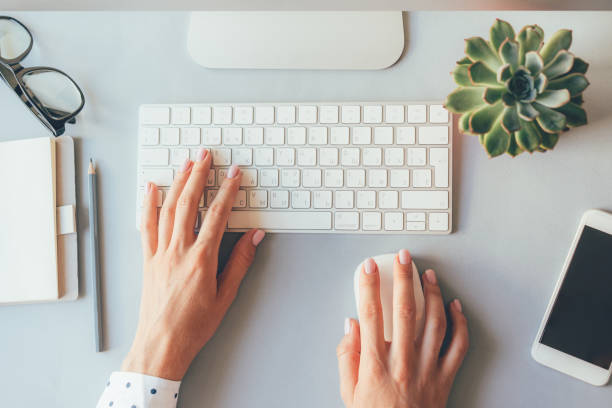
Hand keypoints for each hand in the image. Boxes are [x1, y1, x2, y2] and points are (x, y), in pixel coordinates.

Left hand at [122, 149, 264, 379]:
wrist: (161, 344)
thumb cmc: (194, 325)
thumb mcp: (226, 296)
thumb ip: (240, 262)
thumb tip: (254, 237)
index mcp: (201, 259)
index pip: (217, 215)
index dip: (228, 191)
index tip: (234, 174)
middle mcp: (178, 251)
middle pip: (188, 203)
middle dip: (198, 175)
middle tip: (206, 155)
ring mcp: (159, 253)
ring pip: (167, 209)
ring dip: (177, 183)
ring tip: (186, 164)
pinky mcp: (147, 259)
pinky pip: (146, 225)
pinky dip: (149, 204)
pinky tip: (152, 188)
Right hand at [336, 250, 467, 407]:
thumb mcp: (348, 394)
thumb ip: (347, 357)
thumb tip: (351, 325)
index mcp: (375, 366)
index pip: (371, 315)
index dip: (368, 286)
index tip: (368, 267)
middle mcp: (403, 363)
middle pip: (404, 310)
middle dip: (403, 278)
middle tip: (402, 257)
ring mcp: (427, 369)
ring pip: (434, 323)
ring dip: (433, 294)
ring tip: (428, 275)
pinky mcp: (445, 378)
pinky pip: (458, 346)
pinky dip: (460, 323)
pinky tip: (455, 306)